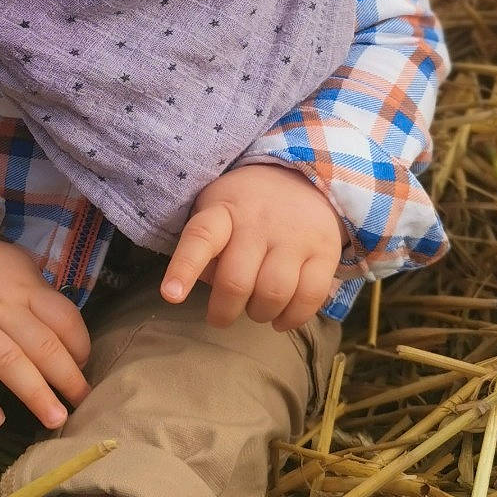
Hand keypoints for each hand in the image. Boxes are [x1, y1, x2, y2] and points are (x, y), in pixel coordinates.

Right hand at [0, 233, 90, 429]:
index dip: (80, 346)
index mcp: (26, 289)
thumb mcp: (22, 268)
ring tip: (55, 419)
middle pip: (42, 345)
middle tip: (83, 404)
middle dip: (67, 378)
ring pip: (8, 363)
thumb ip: (43, 301)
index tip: (83, 366)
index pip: (64, 318)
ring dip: (35, 394)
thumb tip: (71, 345)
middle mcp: (1, 308)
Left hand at [161, 165, 345, 331]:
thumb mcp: (216, 212)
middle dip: (224, 311)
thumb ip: (206, 252)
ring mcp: (296, 236)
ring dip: (259, 314)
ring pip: (273, 294)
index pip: (201, 237)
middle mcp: (260, 221)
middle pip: (237, 281)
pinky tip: (280, 318)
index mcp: (224, 210)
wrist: (304, 178)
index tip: (171, 295)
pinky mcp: (325, 251)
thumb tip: (210, 290)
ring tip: (255, 309)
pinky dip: (292, 318)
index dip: (184, 268)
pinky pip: (310, 297)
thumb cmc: (247, 207)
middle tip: (221, 316)